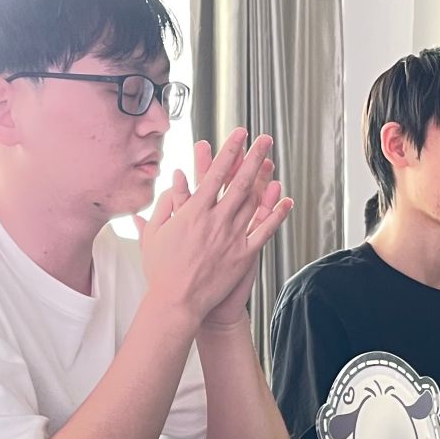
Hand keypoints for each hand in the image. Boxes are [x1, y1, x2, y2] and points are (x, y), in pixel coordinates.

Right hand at [134, 129, 292, 330]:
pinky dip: (276, 215)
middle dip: (254, 157)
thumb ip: (165, 204)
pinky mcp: (243, 255)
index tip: (239, 135)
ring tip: (272, 161)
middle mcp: (216, 220)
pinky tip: (285, 201)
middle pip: (240, 181)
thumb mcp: (154, 233)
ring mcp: (232, 237)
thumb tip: (176, 180)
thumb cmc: (161, 270)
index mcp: (193, 212)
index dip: (229, 151)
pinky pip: (264, 231)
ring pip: (253, 202)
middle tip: (265, 139)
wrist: (176, 303)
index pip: (215, 173)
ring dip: (264, 179)